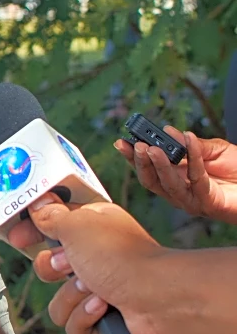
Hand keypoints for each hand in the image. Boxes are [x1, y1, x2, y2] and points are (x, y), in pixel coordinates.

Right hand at [26, 194, 177, 333]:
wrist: (159, 300)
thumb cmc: (123, 258)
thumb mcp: (77, 226)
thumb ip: (51, 215)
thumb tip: (39, 203)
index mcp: (89, 229)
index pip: (50, 226)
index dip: (32, 231)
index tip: (18, 237)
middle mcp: (94, 258)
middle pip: (48, 267)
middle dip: (53, 269)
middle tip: (67, 265)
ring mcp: (100, 289)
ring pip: (58, 300)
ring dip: (72, 296)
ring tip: (94, 289)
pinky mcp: (104, 320)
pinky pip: (73, 325)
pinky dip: (85, 317)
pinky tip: (103, 307)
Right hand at [114, 130, 236, 223]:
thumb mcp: (214, 150)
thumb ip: (192, 144)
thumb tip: (168, 130)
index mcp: (176, 177)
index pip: (148, 168)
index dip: (132, 157)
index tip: (121, 142)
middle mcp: (179, 191)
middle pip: (150, 180)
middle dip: (140, 162)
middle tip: (135, 145)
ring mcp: (191, 200)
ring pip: (166, 185)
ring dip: (158, 165)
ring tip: (152, 148)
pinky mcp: (207, 203)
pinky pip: (196, 178)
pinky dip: (192, 156)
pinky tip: (189, 138)